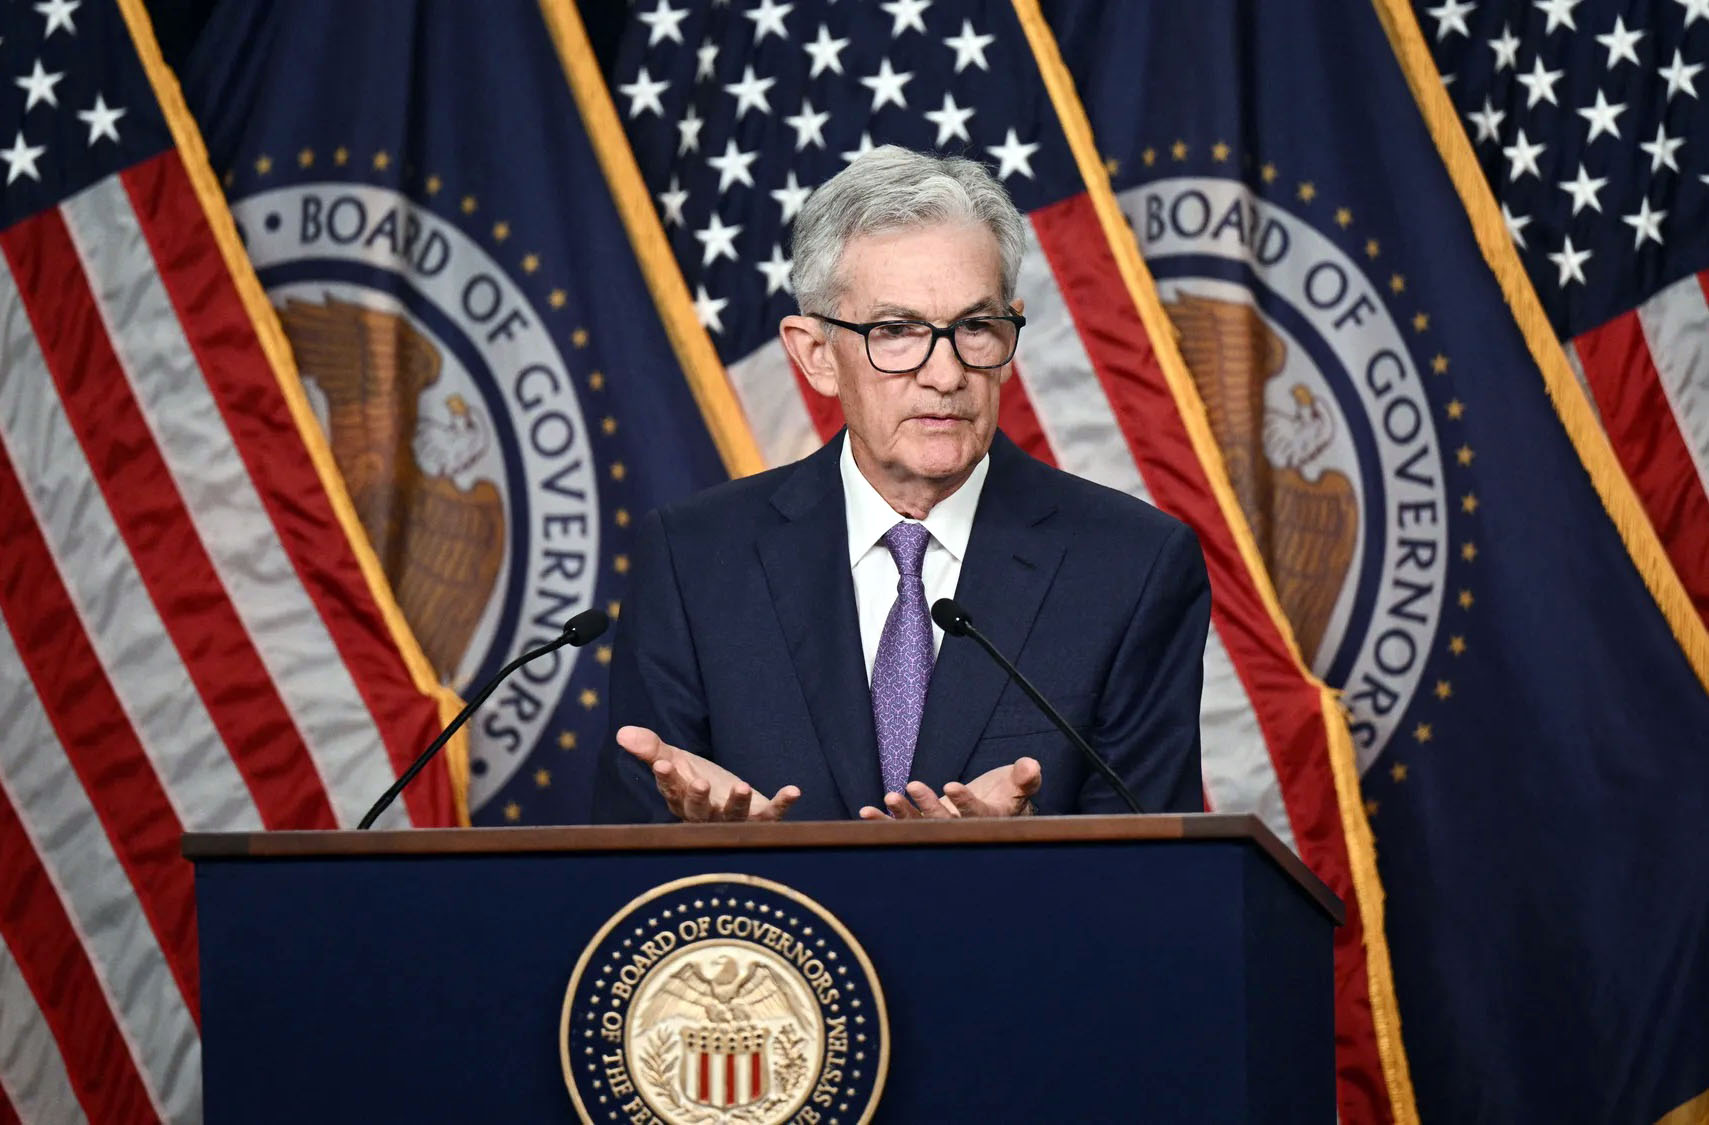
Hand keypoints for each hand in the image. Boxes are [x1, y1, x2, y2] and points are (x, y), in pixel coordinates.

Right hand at [617, 726, 800, 822]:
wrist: (729, 797)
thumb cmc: (696, 779)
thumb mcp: (675, 760)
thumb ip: (651, 748)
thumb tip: (622, 732)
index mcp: (682, 801)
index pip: (671, 791)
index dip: (667, 779)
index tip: (662, 764)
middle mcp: (706, 817)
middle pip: (700, 812)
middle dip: (699, 799)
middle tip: (700, 783)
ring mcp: (734, 820)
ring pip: (734, 817)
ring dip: (738, 803)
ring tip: (742, 786)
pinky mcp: (760, 818)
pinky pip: (772, 815)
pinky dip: (782, 804)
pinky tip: (794, 791)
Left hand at [858, 757, 1041, 819]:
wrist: (993, 810)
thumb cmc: (1008, 794)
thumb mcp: (1020, 784)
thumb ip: (1025, 777)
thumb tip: (1030, 766)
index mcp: (990, 823)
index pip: (978, 814)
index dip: (966, 802)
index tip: (952, 785)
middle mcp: (964, 833)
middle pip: (945, 823)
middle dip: (928, 807)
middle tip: (913, 785)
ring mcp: (941, 833)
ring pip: (921, 827)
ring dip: (903, 814)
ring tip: (890, 797)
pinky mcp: (924, 829)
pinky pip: (902, 828)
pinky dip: (885, 822)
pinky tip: (867, 812)